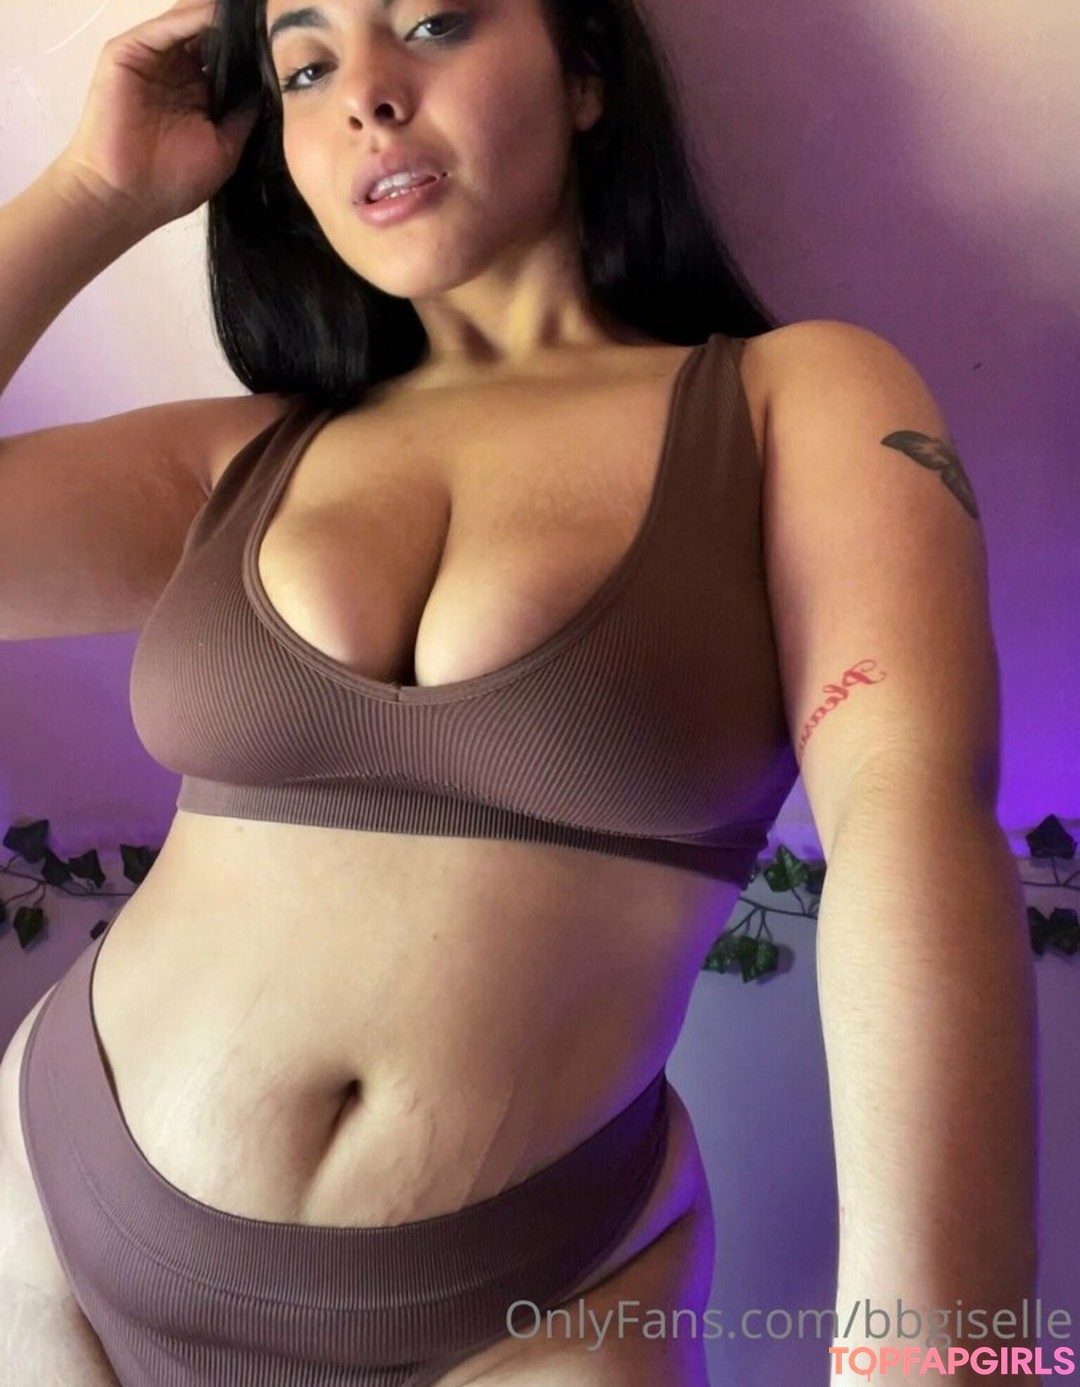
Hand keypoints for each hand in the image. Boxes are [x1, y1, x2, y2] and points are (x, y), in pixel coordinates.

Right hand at [54, 0, 260, 232]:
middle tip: (272, 13)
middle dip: (239, 24)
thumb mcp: (225, 147)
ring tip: (254, 10)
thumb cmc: (172, 182)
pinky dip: (194, 17)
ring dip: (220, 14)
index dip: (254, 45)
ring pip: (189, 20)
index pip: (228, 54)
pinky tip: (220, 15)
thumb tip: (275, 87)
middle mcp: (176, 68)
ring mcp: (152, 58)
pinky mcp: (127, 53)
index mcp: (198, 90)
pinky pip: (166, 27)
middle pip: (210, 30)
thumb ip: (245, 114)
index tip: (287, 37)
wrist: (124, 198)